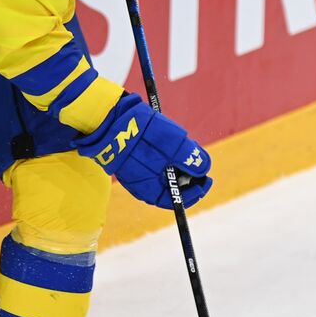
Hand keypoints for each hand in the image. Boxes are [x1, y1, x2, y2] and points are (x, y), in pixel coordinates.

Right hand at [75, 94, 211, 208]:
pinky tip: (169, 141)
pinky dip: (165, 155)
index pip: (175, 200)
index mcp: (148, 189)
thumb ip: (191, 158)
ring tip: (184, 146)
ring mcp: (134, 170)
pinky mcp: (131, 157)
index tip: (206, 180)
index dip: (194, 192)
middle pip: (170, 186)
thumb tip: (204, 169)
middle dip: (187, 175)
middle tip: (197, 161)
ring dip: (177, 163)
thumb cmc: (141, 134)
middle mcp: (140, 184)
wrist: (109, 116)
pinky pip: (152, 162)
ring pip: (162, 172)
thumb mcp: (173, 145)